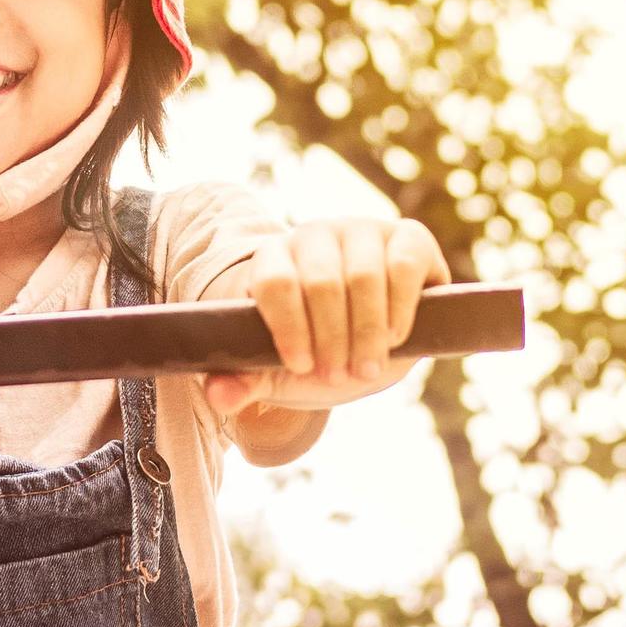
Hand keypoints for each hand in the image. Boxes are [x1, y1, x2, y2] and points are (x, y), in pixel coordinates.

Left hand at [201, 216, 451, 422]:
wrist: (368, 342)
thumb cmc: (314, 350)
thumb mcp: (276, 371)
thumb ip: (243, 381)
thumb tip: (217, 395)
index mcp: (274, 259)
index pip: (275, 282)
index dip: (288, 327)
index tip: (301, 366)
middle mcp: (315, 236)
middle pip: (321, 282)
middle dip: (331, 339)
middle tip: (337, 376)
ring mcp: (363, 230)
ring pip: (364, 276)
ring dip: (367, 332)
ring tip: (365, 367)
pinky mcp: (408, 236)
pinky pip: (404, 265)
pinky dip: (400, 308)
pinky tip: (394, 337)